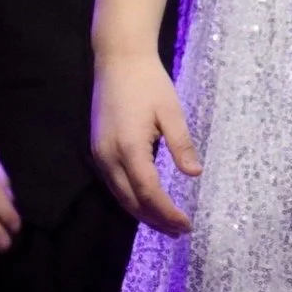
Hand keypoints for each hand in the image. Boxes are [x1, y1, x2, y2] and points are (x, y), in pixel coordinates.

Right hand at [91, 51, 199, 234]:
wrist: (117, 61)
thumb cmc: (149, 83)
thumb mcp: (171, 111)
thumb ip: (181, 144)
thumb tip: (195, 174)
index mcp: (129, 148)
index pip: (148, 192)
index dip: (166, 212)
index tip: (186, 224)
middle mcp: (109, 157)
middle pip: (131, 201)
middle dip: (156, 219)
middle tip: (180, 231)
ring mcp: (99, 155)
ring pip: (119, 196)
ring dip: (142, 213)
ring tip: (167, 224)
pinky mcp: (97, 150)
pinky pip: (113, 184)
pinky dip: (130, 199)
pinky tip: (146, 203)